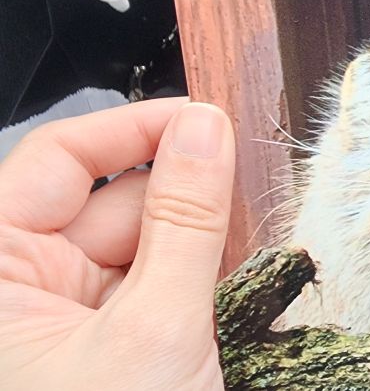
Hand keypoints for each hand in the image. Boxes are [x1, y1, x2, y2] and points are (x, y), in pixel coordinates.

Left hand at [0, 98, 234, 389]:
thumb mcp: (157, 328)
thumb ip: (185, 224)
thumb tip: (205, 130)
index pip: (60, 160)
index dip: (135, 129)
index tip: (208, 118)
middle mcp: (27, 287)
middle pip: (114, 200)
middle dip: (185, 195)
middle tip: (254, 189)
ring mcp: (74, 316)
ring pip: (148, 241)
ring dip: (202, 242)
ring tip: (252, 253)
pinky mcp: (117, 341)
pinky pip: (165, 282)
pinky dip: (204, 279)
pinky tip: (240, 284)